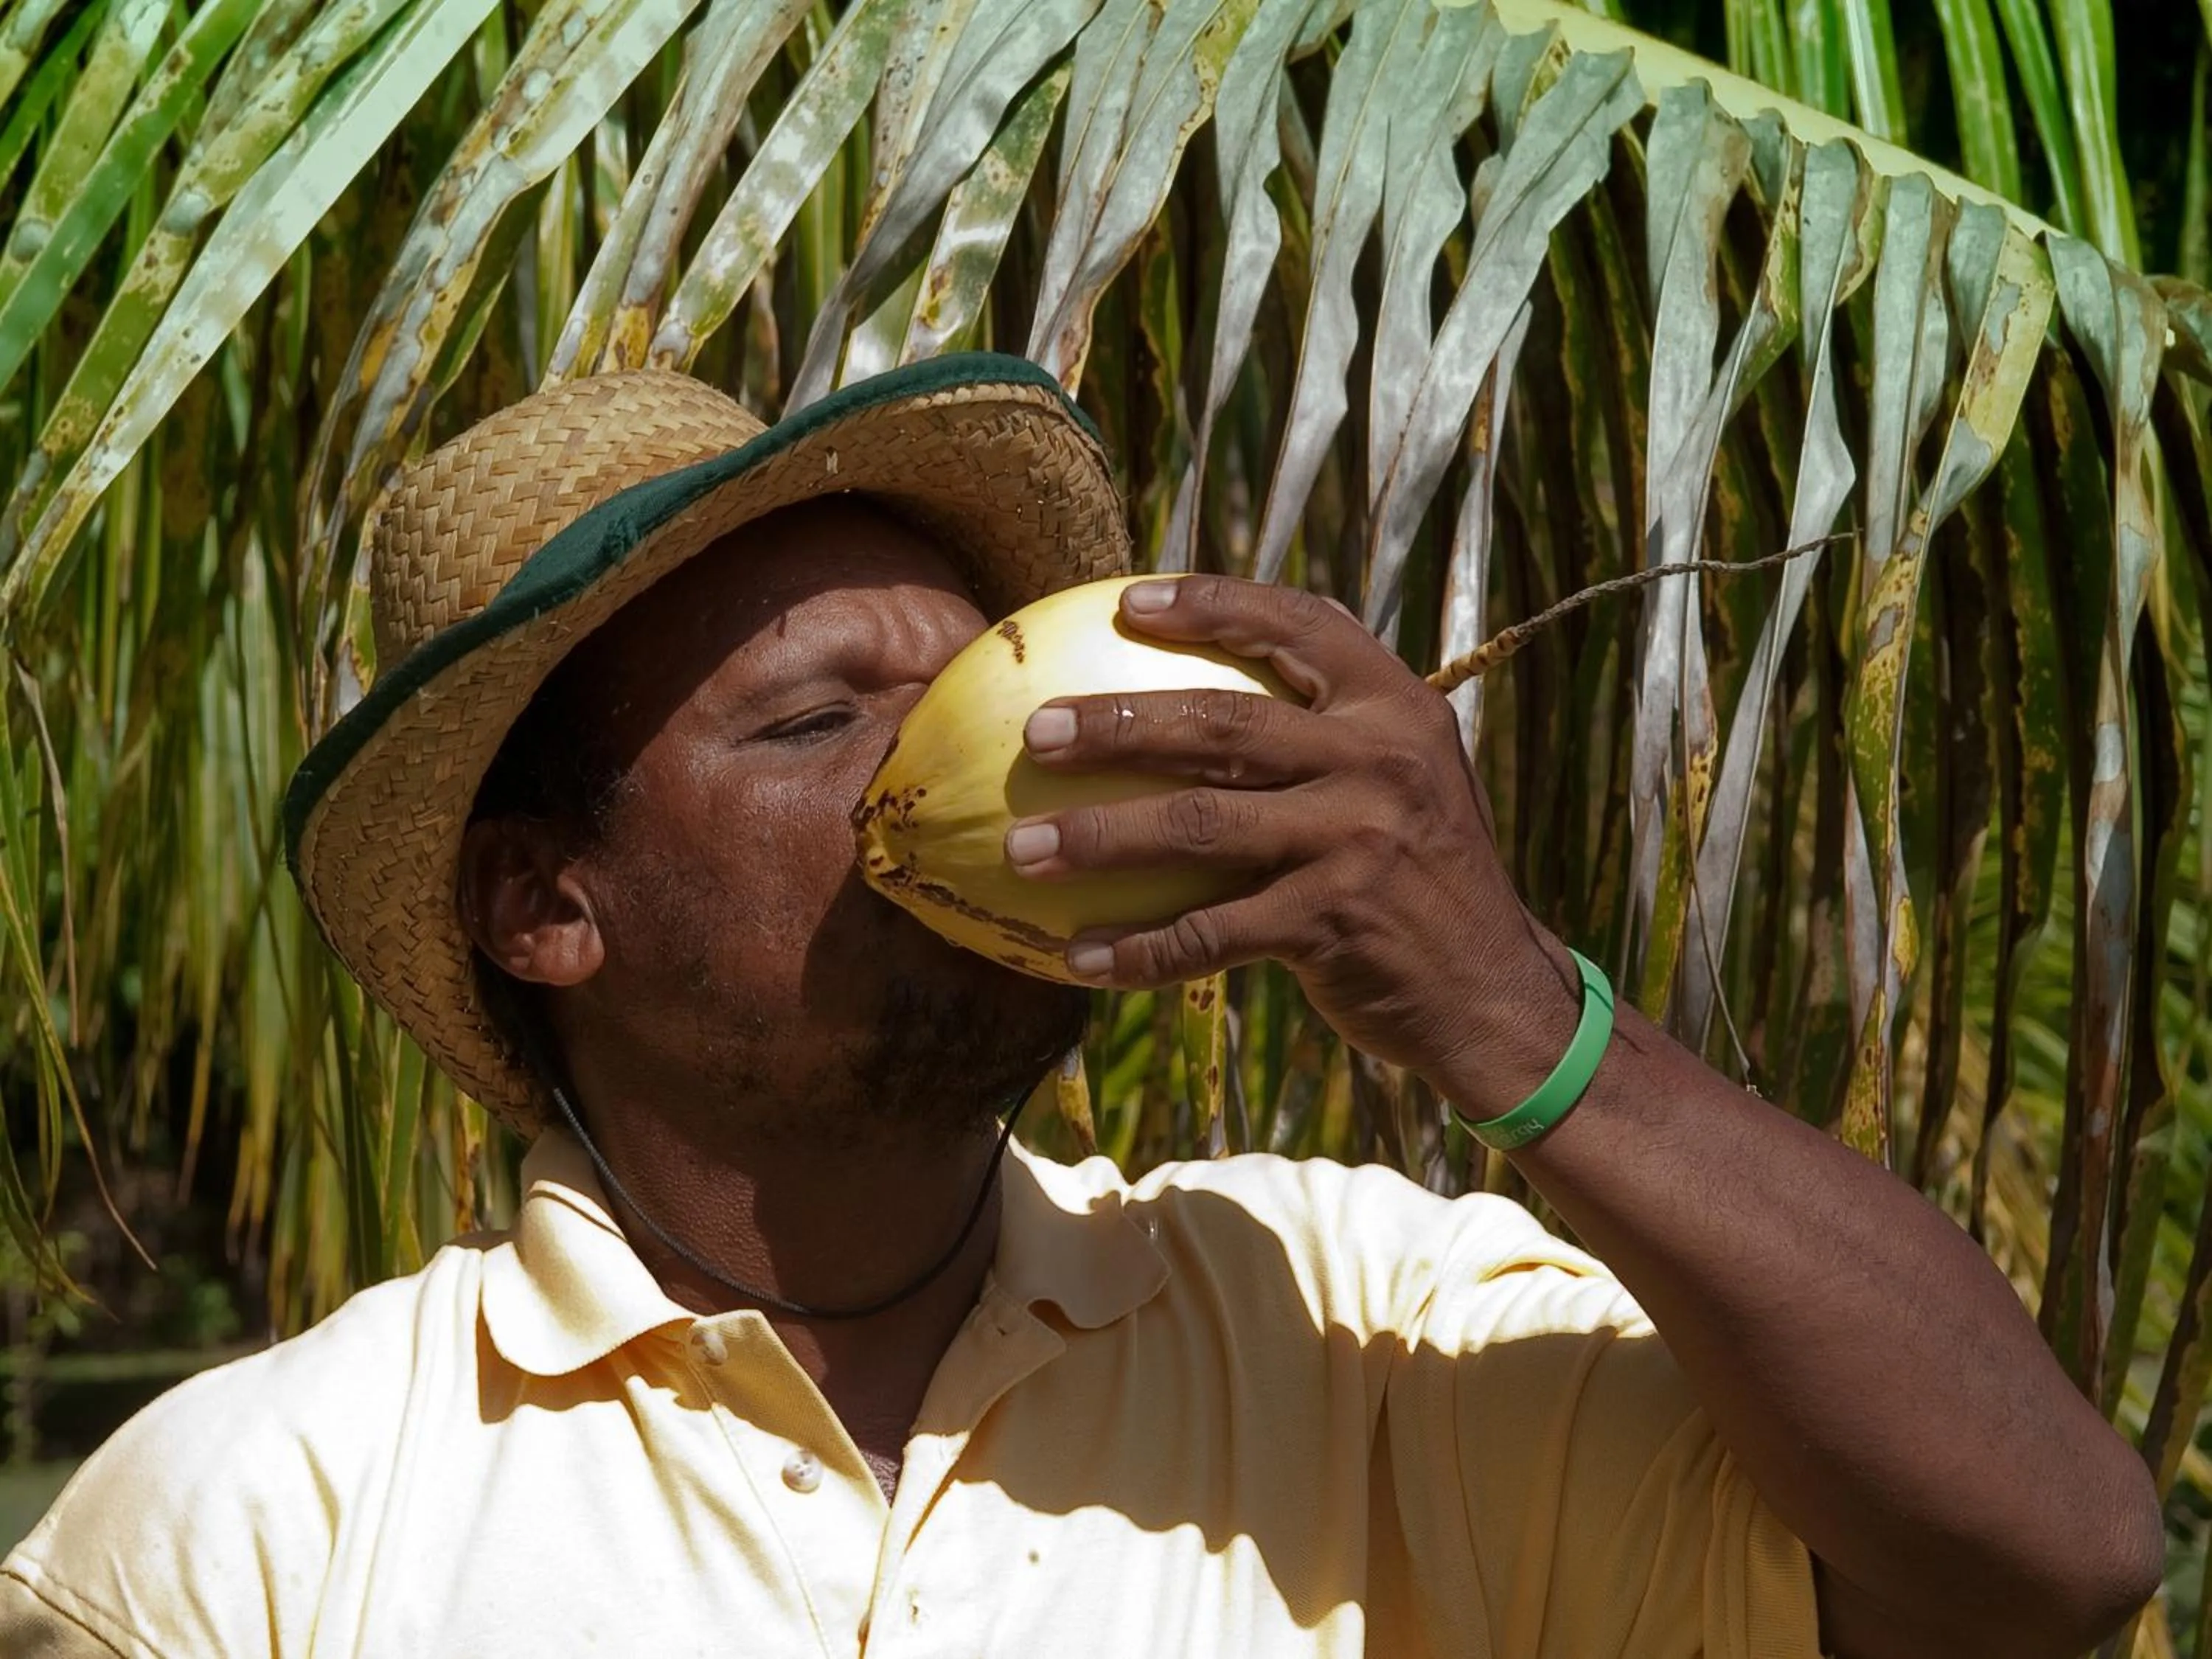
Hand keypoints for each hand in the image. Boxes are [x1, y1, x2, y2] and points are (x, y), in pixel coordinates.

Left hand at [1004, 575, 1578, 1114]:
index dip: (1212, 606)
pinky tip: (1080, 958)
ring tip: (1021, 849)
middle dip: (1116, 723)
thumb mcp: (1406, 779)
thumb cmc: (1422, 878)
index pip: (1298, 626)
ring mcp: (1358, 839)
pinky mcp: (1334, 922)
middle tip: (1036, 733)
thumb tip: (1213, 684)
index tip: (1126, 602)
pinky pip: (1210, 933)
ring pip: (1198, 826)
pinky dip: (1139, 950)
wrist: (1495, 992)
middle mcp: (1381, 760)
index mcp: (1397, 708)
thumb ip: (1331, 730)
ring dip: (1098, 837)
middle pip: (1222, 724)